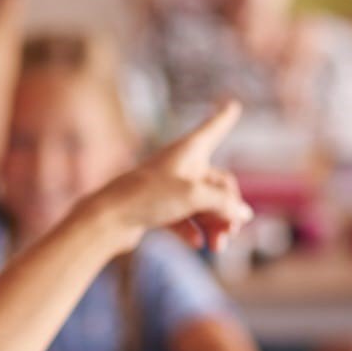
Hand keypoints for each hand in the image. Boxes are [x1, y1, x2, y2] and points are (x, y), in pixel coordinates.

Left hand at [82, 100, 252, 252]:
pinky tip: (196, 244)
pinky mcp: (159, 209)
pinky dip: (194, 231)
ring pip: (204, 205)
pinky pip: (186, 219)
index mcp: (188, 150)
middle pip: (218, 183)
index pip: (212, 129)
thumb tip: (244, 215)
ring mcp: (170, 188)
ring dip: (215, 225)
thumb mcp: (194, 196)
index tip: (232, 104)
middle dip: (228, 208)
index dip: (224, 118)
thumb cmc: (148, 197)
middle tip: (232, 230)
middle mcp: (181, 166)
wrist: (107, 219)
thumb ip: (224, 204)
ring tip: (218, 246)